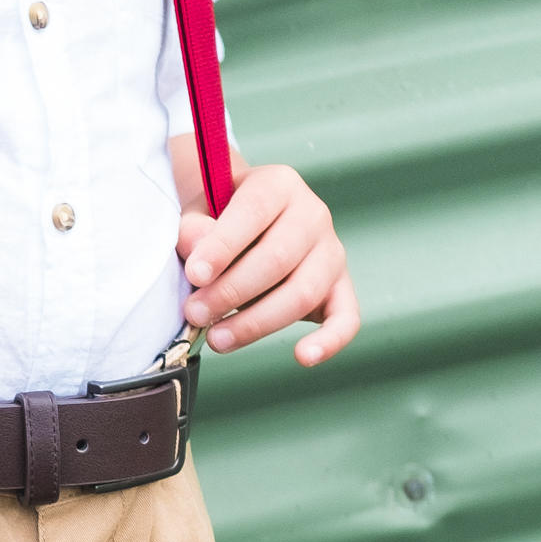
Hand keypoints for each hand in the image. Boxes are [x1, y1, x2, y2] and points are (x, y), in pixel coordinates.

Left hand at [176, 163, 358, 365]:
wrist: (248, 220)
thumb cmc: (220, 216)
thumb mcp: (199, 210)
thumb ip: (195, 230)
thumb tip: (200, 260)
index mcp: (277, 184)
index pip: (253, 212)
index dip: (223, 246)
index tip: (195, 275)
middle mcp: (313, 213)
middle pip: (277, 258)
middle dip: (231, 292)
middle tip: (196, 313)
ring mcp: (332, 251)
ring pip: (302, 293)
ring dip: (257, 323)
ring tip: (218, 338)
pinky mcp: (342, 286)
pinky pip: (346, 317)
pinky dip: (329, 341)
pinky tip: (303, 357)